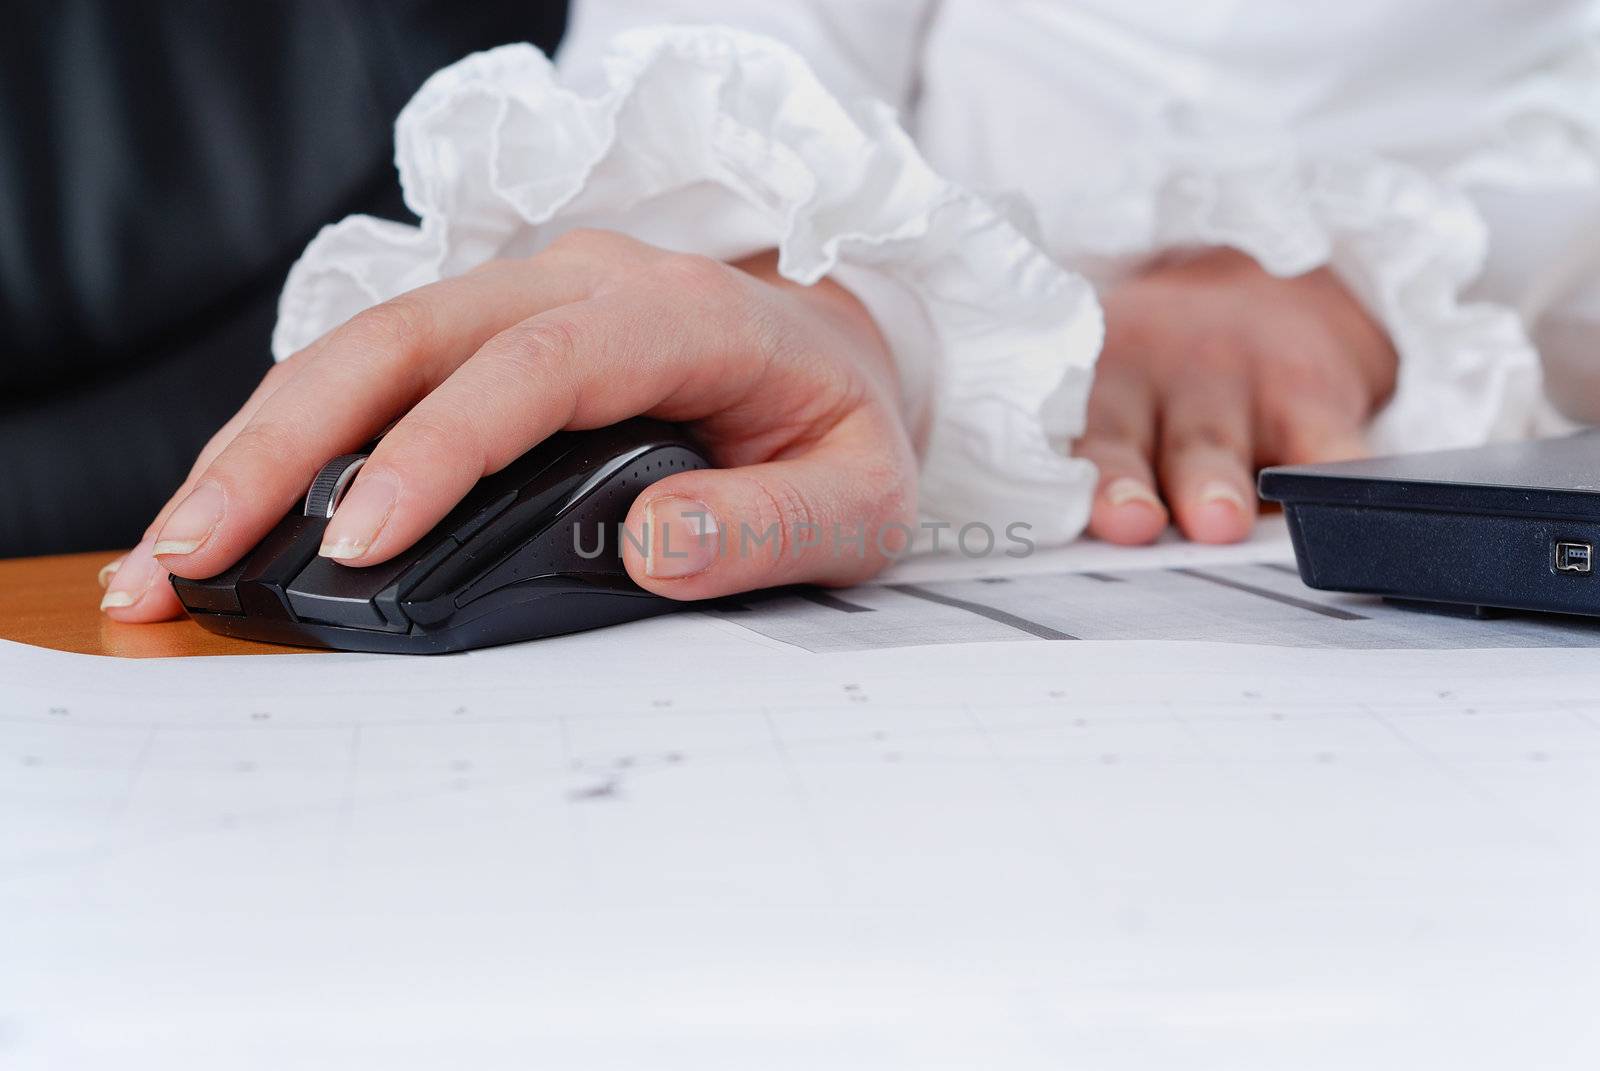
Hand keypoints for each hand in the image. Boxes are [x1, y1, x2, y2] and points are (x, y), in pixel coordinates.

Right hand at [99, 231, 914, 619]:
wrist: (836, 362)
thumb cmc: (842, 430)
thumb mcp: (858, 495)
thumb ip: (776, 524)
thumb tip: (657, 547)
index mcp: (681, 315)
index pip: (538, 368)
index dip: (438, 450)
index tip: (358, 543)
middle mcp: (583, 284)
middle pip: (407, 338)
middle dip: (284, 445)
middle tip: (187, 551)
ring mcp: (526, 299)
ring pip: (366, 346)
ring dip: (260, 441)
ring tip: (174, 544)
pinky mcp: (489, 336)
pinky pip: (377, 370)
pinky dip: (297, 436)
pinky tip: (239, 505)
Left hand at [1072, 248, 1396, 543]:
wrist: (1267, 292)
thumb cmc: (1165, 378)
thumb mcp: (1109, 399)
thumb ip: (1086, 466)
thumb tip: (1067, 551)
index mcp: (1089, 387)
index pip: (1060, 437)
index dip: (1056, 476)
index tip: (1052, 514)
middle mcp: (1153, 377)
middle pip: (1128, 435)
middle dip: (1124, 482)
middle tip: (1129, 522)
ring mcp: (1235, 382)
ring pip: (1216, 443)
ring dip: (1214, 485)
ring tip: (1216, 522)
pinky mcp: (1311, 396)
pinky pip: (1322, 444)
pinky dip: (1328, 475)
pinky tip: (1329, 501)